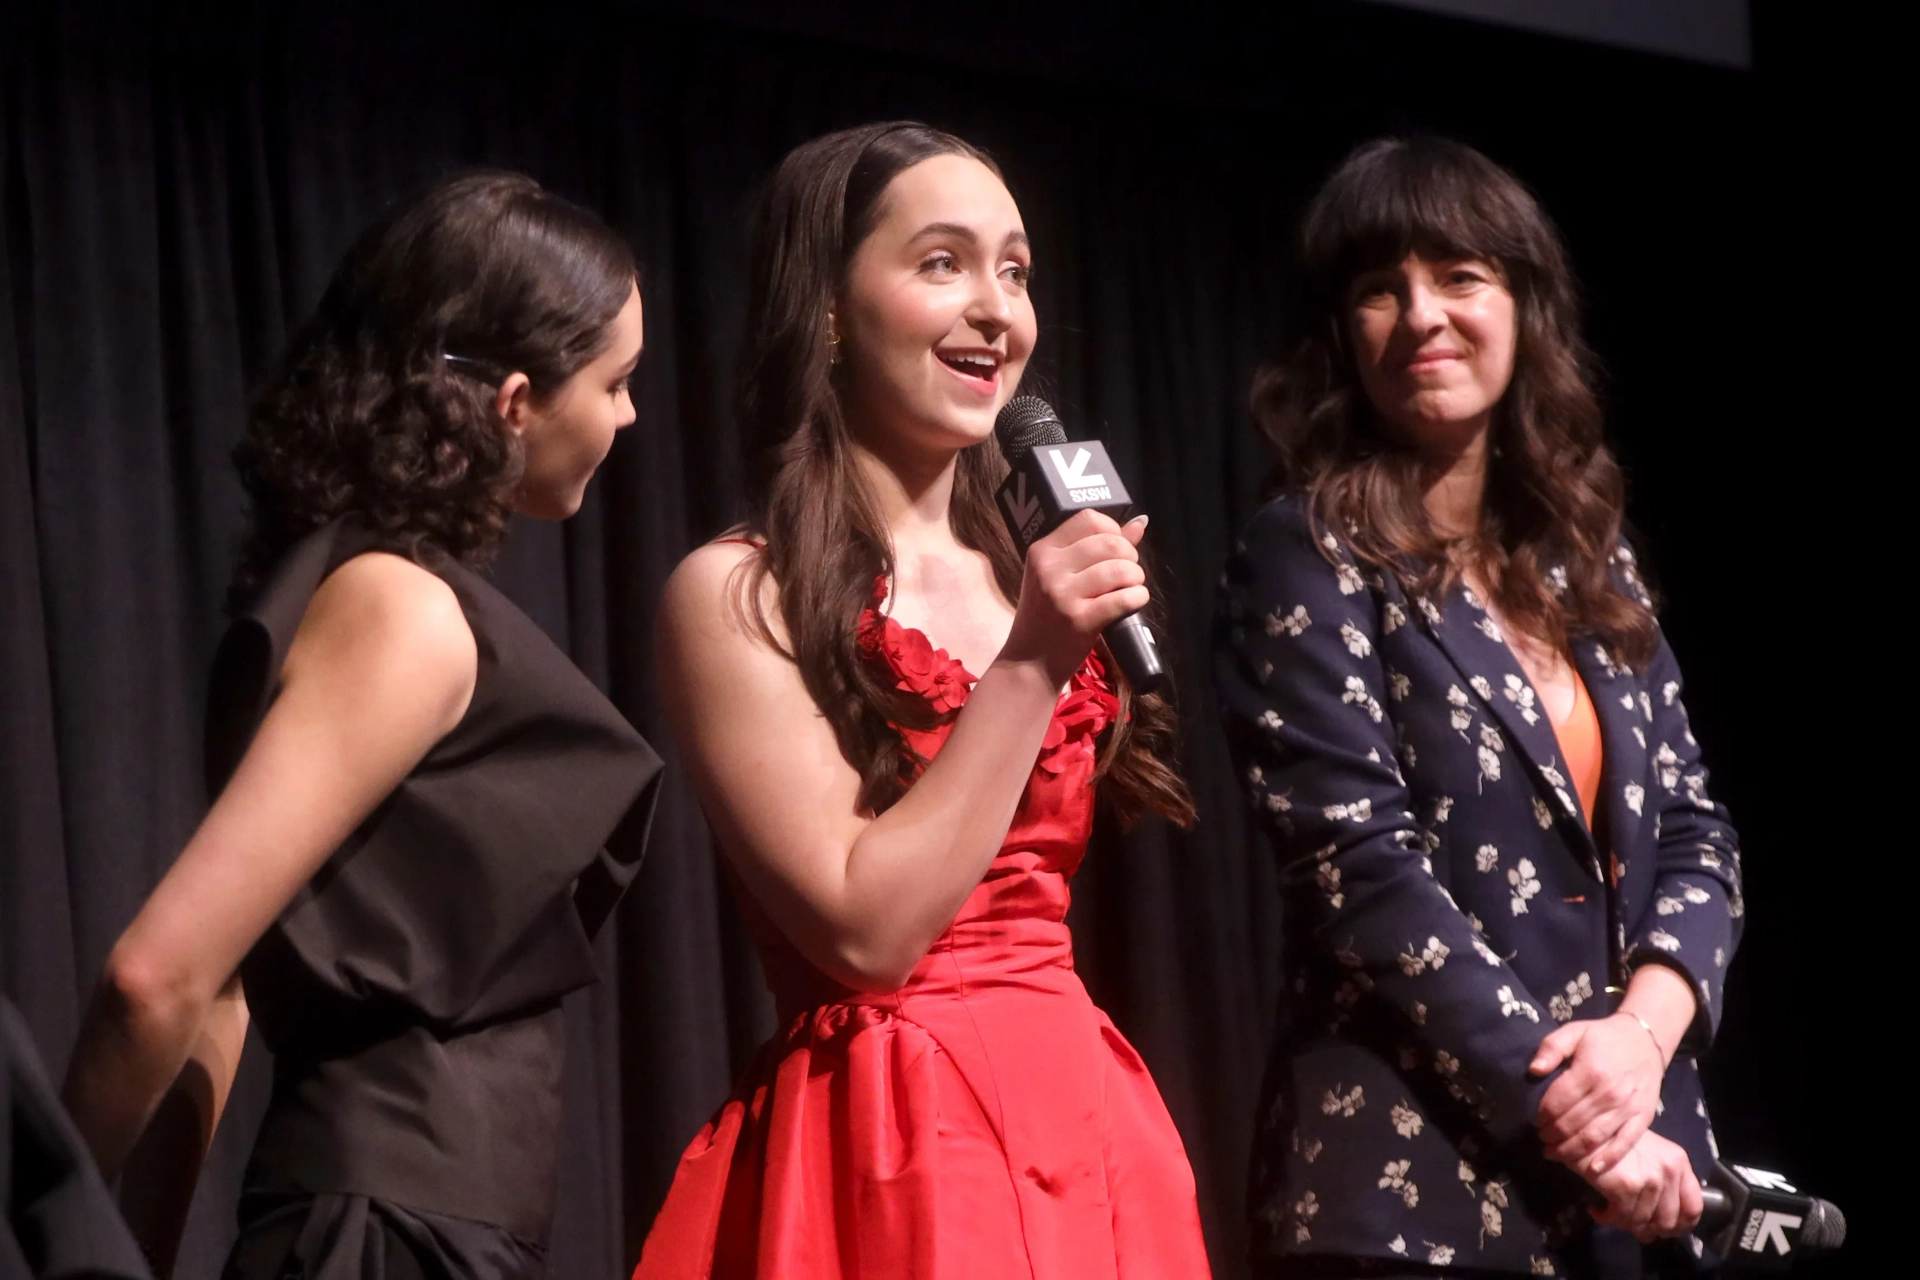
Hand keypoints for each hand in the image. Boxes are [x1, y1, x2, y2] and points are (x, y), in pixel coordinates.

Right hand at [1001, 509, 1147, 686]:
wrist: (1029, 664)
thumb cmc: (1047, 618)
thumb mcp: (1060, 577)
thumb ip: (1096, 548)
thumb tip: (1140, 522)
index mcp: (1042, 550)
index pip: (1088, 519)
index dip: (1113, 530)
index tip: (1117, 550)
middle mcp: (1049, 567)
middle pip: (1109, 543)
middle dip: (1130, 557)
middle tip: (1127, 574)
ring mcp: (1062, 594)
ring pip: (1120, 569)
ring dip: (1136, 578)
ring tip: (1131, 588)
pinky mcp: (1078, 620)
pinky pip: (1123, 598)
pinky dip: (1137, 598)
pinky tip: (1133, 602)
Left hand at [1530, 1012, 1664, 1177]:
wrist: (1645, 1040)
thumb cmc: (1603, 1037)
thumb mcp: (1574, 1032)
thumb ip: (1551, 1048)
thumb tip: (1534, 1070)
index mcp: (1590, 1071)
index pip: (1558, 1102)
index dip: (1542, 1116)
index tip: (1535, 1121)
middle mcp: (1609, 1093)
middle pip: (1573, 1124)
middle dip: (1552, 1135)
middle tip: (1542, 1139)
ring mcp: (1628, 1108)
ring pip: (1594, 1138)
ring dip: (1571, 1150)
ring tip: (1555, 1153)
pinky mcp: (1643, 1119)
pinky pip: (1625, 1144)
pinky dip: (1608, 1159)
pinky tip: (1592, 1169)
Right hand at [1587, 1131, 1703, 1241]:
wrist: (1585, 1129)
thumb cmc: (1613, 1139)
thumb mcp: (1649, 1154)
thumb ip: (1663, 1180)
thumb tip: (1661, 1218)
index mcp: (1679, 1162)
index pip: (1694, 1207)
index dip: (1680, 1226)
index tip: (1663, 1230)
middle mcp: (1669, 1171)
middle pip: (1667, 1221)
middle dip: (1647, 1229)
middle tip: (1630, 1224)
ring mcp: (1650, 1179)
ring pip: (1642, 1222)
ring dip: (1623, 1223)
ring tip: (1609, 1213)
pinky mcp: (1628, 1186)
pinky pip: (1622, 1218)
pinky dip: (1607, 1218)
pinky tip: (1598, 1210)